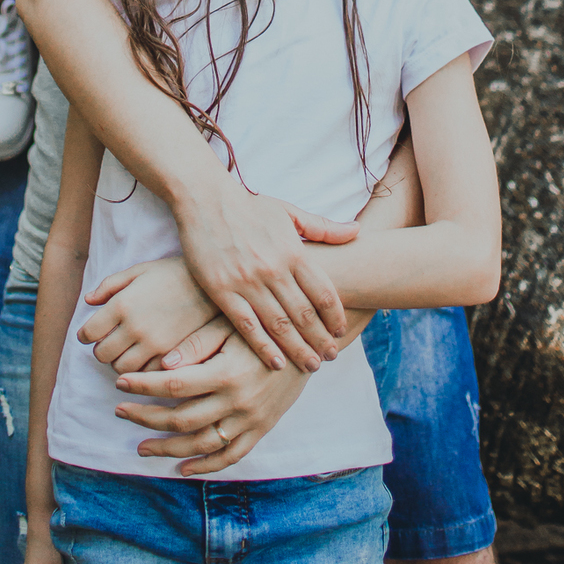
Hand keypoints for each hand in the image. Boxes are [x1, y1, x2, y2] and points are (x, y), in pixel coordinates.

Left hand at [80, 256, 221, 372]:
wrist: (212, 285)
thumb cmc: (172, 273)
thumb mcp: (139, 271)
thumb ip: (110, 285)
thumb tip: (88, 300)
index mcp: (123, 304)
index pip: (89, 332)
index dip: (85, 334)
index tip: (90, 333)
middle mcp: (135, 327)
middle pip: (102, 355)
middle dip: (102, 349)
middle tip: (109, 343)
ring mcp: (154, 345)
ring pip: (122, 370)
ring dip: (120, 363)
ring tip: (128, 351)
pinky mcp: (172, 357)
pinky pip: (146, 376)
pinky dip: (142, 372)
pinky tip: (146, 358)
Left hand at [114, 329, 311, 475]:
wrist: (307, 344)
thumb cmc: (262, 327)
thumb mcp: (230, 326)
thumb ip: (197, 344)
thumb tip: (162, 364)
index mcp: (226, 372)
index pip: (174, 386)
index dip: (144, 385)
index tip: (121, 382)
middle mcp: (238, 402)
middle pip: (182, 419)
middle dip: (146, 417)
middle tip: (121, 411)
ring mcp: (250, 420)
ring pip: (201, 444)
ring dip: (168, 448)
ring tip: (141, 445)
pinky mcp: (261, 430)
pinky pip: (230, 456)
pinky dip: (205, 466)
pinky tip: (181, 467)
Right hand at [173, 188, 356, 373]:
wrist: (204, 198)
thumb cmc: (248, 205)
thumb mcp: (288, 211)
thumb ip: (323, 227)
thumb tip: (358, 231)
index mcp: (293, 250)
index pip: (324, 292)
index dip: (336, 317)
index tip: (341, 332)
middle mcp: (274, 269)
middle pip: (305, 314)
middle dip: (322, 340)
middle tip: (331, 357)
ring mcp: (247, 282)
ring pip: (280, 325)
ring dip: (299, 349)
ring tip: (312, 365)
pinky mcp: (222, 291)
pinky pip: (247, 326)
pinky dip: (264, 347)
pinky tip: (277, 363)